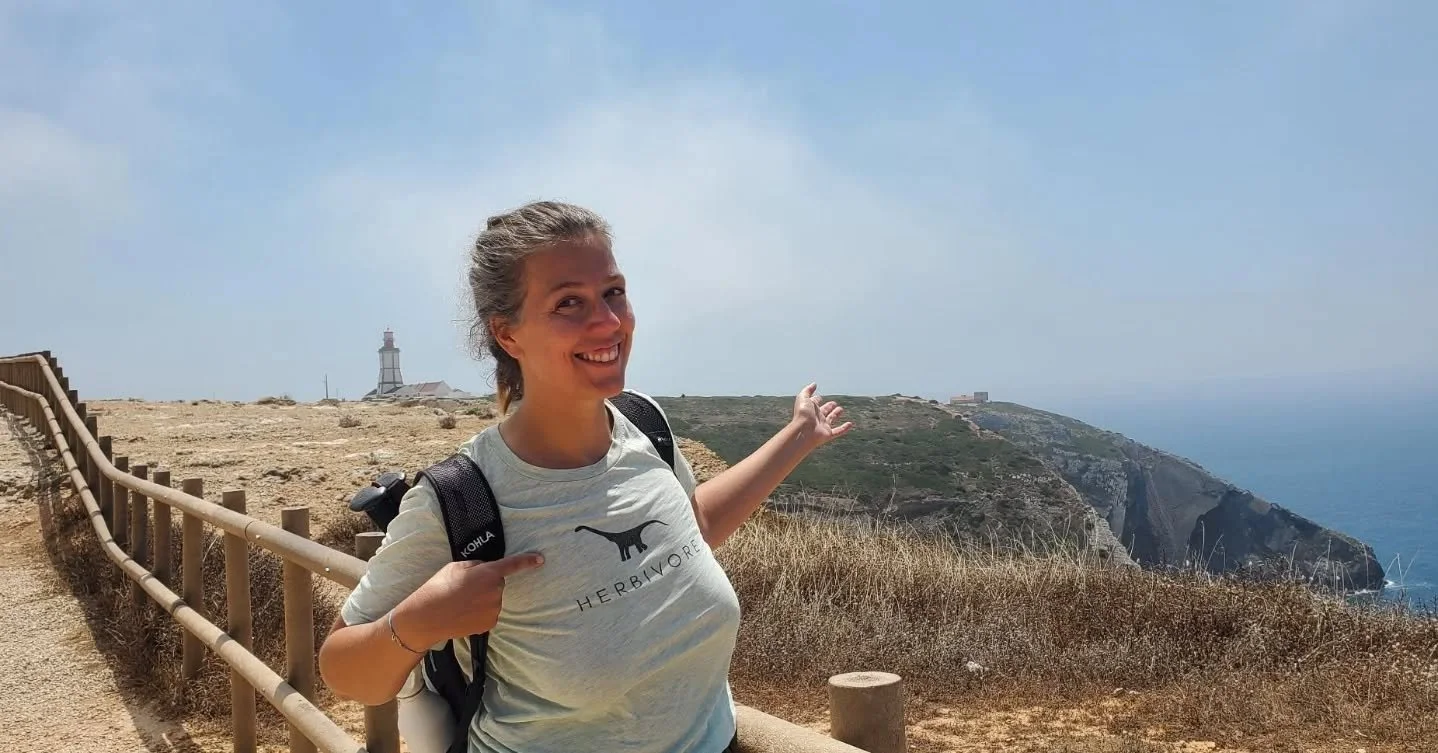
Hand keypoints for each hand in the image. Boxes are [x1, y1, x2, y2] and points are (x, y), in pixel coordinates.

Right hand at [396, 552, 543, 644]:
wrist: (427, 617)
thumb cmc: (438, 588)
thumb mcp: (456, 567)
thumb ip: (476, 566)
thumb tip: (484, 569)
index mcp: (489, 573)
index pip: (513, 565)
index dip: (528, 561)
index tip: (540, 559)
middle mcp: (496, 591)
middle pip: (497, 584)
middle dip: (485, 583)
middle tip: (464, 588)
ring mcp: (494, 609)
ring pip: (493, 599)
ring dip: (482, 599)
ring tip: (461, 602)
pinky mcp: (489, 623)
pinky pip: (488, 613)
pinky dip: (479, 612)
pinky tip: (463, 613)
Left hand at [790, 383, 853, 450]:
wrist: (804, 431)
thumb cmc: (802, 414)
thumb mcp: (803, 398)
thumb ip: (808, 390)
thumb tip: (814, 384)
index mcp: (810, 409)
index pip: (814, 403)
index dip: (817, 399)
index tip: (820, 397)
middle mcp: (816, 417)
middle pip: (824, 410)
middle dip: (828, 406)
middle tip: (834, 403)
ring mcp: (822, 426)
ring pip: (831, 419)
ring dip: (836, 414)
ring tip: (841, 409)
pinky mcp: (828, 434)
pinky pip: (838, 431)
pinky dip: (844, 428)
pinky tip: (850, 424)